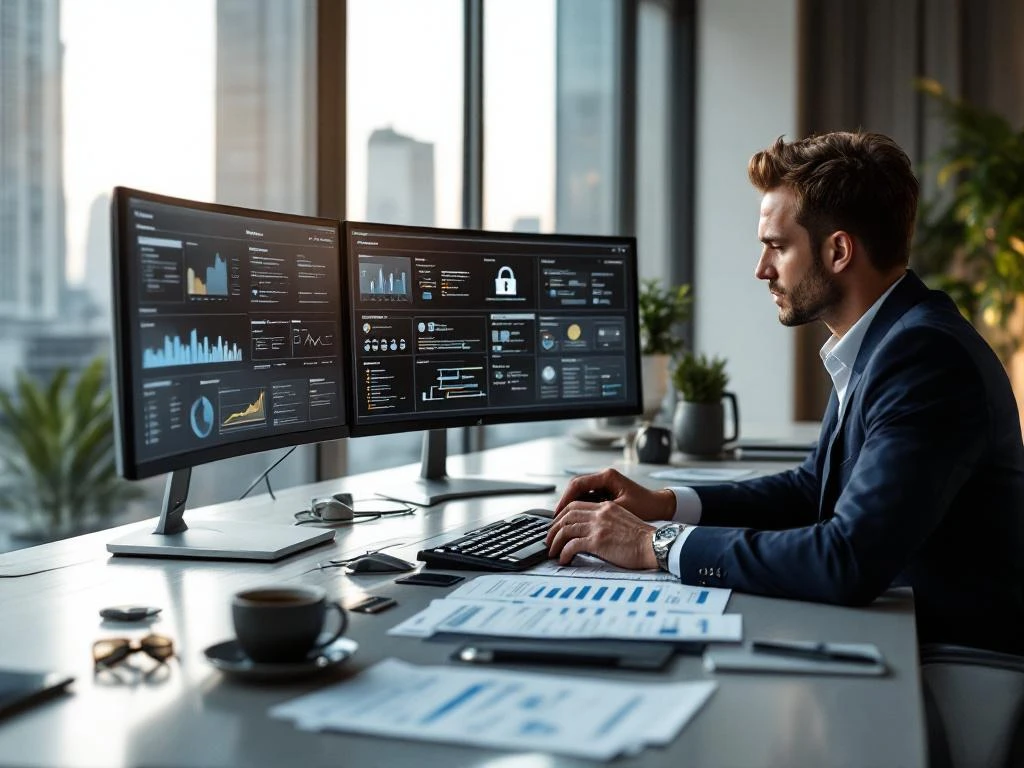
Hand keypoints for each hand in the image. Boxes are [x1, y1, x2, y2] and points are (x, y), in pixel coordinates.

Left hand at [545, 500, 658, 569]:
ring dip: (556, 542)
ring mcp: (598, 526)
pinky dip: (564, 553)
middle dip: (554, 529)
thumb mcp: (623, 520)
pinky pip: (572, 545)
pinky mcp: (598, 541)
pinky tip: (564, 560)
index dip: (562, 515)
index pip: (576, 506)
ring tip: (553, 553)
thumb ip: (607, 521)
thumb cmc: (643, 539)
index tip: (557, 526)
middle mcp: (600, 513)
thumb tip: (592, 532)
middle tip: (549, 540)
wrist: (655, 545)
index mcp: (606, 507)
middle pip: (566, 515)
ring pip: (566, 530)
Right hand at [555, 468, 675, 521]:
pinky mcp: (606, 493)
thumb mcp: (622, 509)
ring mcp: (604, 484)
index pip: (578, 484)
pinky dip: (581, 509)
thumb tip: (580, 519)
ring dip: (571, 507)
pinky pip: (588, 499)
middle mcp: (604, 478)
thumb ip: (601, 511)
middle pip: (576, 488)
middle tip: (556, 519)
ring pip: (580, 494)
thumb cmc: (646, 507)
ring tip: (563, 522)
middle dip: (565, 503)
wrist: (661, 507)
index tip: (558, 513)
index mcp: (607, 476)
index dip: (565, 499)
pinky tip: (576, 521)